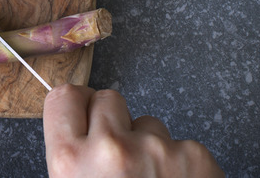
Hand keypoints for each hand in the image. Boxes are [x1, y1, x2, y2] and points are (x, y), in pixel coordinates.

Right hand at [42, 84, 223, 177]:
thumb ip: (72, 154)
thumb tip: (75, 118)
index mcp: (70, 161)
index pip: (64, 96)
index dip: (77, 106)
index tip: (85, 117)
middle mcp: (110, 149)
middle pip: (108, 98)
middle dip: (114, 120)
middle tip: (119, 156)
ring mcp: (156, 150)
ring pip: (148, 121)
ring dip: (148, 143)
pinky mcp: (195, 157)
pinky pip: (181, 143)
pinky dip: (180, 163)